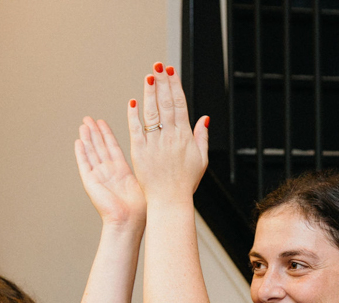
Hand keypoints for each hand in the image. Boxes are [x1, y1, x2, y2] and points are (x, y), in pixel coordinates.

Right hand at [76, 116, 146, 227]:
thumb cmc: (141, 209)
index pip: (112, 149)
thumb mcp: (146, 182)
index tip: (102, 122)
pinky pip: (84, 165)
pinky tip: (78, 141)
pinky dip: (81, 153)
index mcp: (122, 173)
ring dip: (87, 138)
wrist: (129, 222)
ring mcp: (99, 177)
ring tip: (83, 124)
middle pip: (100, 148)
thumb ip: (148, 167)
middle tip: (89, 118)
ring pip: (91, 153)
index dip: (107, 135)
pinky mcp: (90, 183)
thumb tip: (162, 157)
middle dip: (95, 132)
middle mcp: (109, 174)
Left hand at [128, 62, 209, 203]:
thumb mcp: (201, 159)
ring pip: (151, 112)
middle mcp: (170, 137)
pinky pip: (136, 129)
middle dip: (162, 83)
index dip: (175, 87)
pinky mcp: (140, 151)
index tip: (171, 72)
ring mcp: (154, 143)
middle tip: (158, 65)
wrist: (170, 200)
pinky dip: (134, 115)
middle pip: (166, 104)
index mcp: (184, 137)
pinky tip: (133, 102)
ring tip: (148, 76)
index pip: (179, 105)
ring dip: (149, 93)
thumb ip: (202, 137)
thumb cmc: (185, 182)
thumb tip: (205, 118)